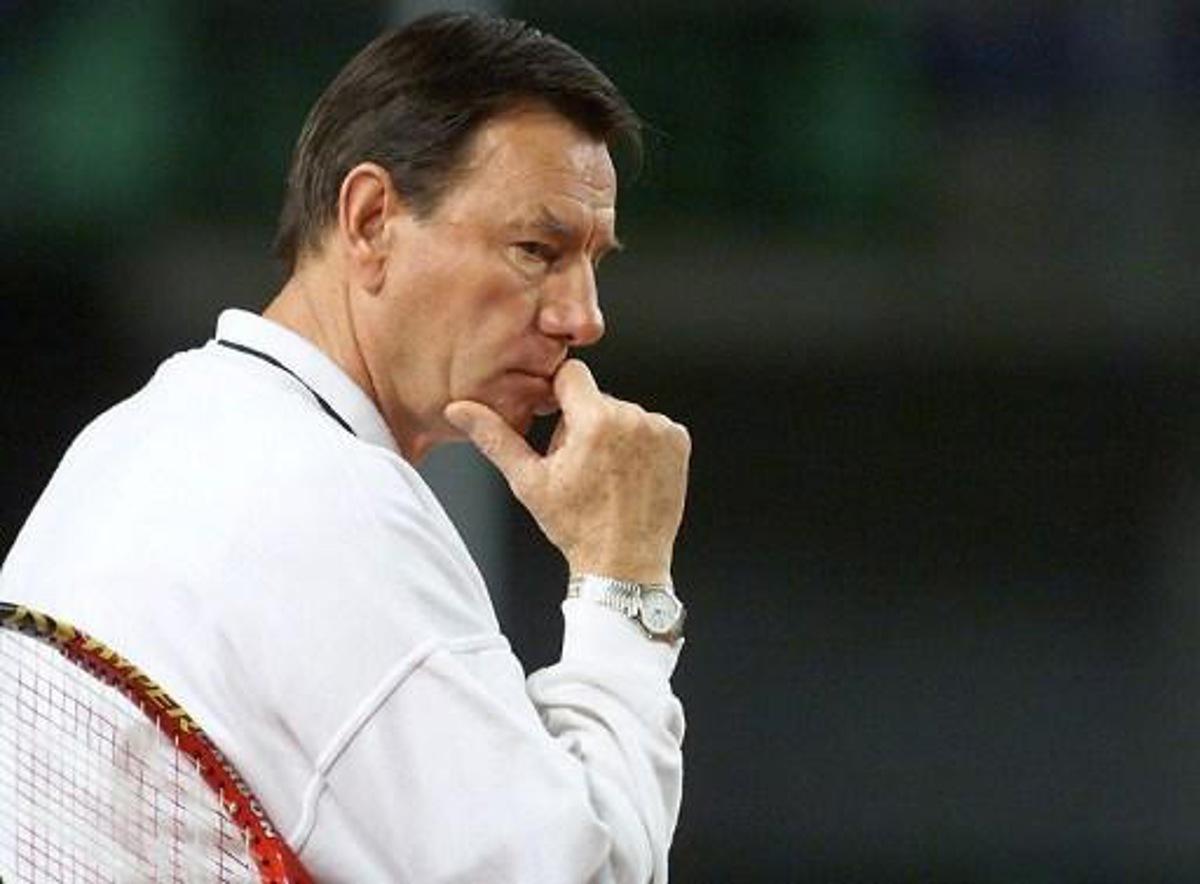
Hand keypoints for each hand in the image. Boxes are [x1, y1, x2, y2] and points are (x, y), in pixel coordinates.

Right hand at [444, 360, 689, 583]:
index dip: (559, 398)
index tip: (559, 429)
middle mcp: (633, 418)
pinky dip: (640, 444)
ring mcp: (660, 430)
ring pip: (624, 413)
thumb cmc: (575, 526)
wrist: (624, 562)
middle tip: (581, 468)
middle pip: (597, 399)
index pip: (571, 375)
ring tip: (607, 476)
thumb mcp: (528, 481)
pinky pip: (651, 427)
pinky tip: (630, 475)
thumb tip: (459, 408)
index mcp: (595, 421)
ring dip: (613, 435)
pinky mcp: (679, 442)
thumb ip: (495, 436)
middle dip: (585, 423)